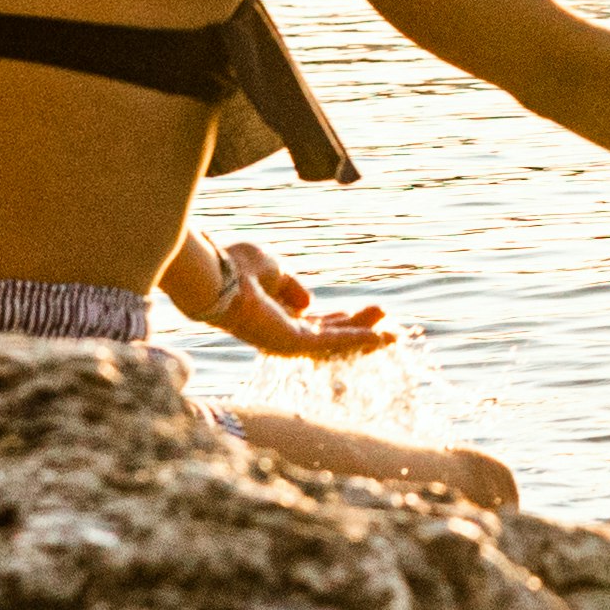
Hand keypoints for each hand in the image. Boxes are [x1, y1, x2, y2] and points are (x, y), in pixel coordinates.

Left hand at [206, 242, 396, 360]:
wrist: (216, 276)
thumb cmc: (236, 267)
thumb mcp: (274, 269)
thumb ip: (292, 285)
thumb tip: (308, 302)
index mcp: (277, 314)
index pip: (318, 321)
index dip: (346, 319)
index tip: (372, 314)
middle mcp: (282, 332)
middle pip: (331, 335)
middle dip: (361, 331)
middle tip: (391, 330)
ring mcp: (286, 340)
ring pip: (335, 342)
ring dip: (365, 338)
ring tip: (394, 335)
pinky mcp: (290, 342)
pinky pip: (330, 342)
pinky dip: (356, 340)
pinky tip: (379, 338)